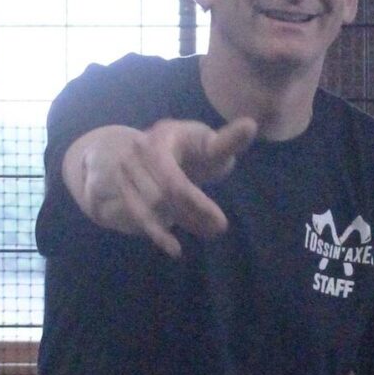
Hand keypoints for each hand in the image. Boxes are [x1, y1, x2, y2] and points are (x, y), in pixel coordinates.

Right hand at [68, 117, 257, 257]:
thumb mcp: (212, 143)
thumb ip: (229, 141)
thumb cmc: (195, 146)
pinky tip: (175, 249)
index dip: (197, 204)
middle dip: (193, 215)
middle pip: (163, 198)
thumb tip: (251, 125)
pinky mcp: (122, 189)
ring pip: (151, 210)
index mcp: (160, 139)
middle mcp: (136, 153)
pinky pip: (136, 216)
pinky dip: (156, 234)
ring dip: (180, 224)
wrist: (166, 147)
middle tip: (220, 228)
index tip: (221, 222)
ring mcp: (124, 171)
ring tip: (208, 234)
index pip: (174, 181)